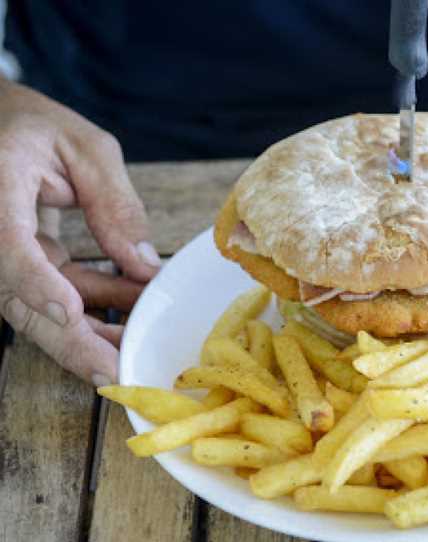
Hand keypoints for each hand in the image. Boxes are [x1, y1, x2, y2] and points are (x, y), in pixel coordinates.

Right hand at [0, 80, 160, 383]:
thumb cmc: (35, 127)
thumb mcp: (86, 148)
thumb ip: (114, 202)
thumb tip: (144, 262)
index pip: (7, 246)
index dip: (36, 282)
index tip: (69, 310)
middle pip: (19, 300)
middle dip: (70, 340)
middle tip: (115, 371)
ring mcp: (0, 252)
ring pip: (37, 309)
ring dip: (91, 332)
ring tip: (139, 346)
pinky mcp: (18, 264)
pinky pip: (53, 295)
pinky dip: (95, 306)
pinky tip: (137, 307)